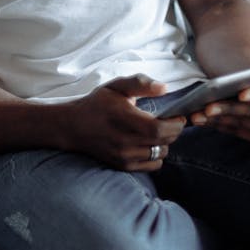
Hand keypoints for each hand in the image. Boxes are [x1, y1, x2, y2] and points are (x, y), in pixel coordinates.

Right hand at [58, 74, 185, 170]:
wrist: (73, 127)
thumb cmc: (97, 104)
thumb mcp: (116, 86)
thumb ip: (140, 83)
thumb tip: (165, 88)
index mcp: (124, 118)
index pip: (160, 129)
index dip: (175, 124)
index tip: (177, 116)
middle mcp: (124, 141)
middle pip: (164, 142)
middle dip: (173, 131)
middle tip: (170, 121)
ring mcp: (124, 156)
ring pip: (161, 154)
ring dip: (164, 143)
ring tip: (156, 132)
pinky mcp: (123, 166)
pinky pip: (153, 165)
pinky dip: (156, 155)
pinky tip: (148, 143)